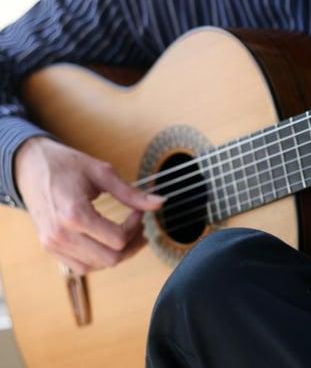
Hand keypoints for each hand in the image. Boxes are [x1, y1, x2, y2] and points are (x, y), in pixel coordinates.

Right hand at [15, 137, 164, 274]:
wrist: (29, 165)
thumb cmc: (64, 165)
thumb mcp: (102, 173)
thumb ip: (131, 193)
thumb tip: (160, 203)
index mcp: (74, 214)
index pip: (117, 239)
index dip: (136, 227)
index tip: (139, 212)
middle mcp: (61, 234)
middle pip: (110, 259)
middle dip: (131, 245)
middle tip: (139, 227)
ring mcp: (53, 243)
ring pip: (96, 266)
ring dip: (117, 254)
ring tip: (127, 234)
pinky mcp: (50, 247)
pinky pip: (80, 267)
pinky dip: (99, 259)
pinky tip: (108, 241)